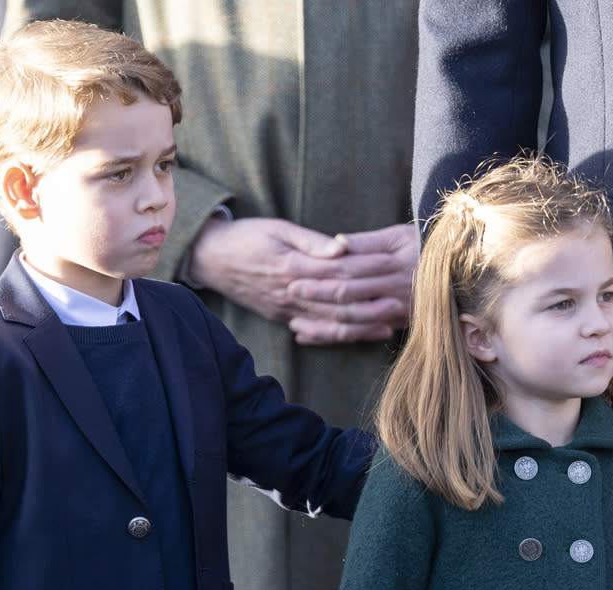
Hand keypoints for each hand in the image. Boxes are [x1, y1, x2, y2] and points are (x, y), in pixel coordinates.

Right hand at [188, 218, 418, 343]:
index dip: (368, 276)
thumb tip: (342, 247)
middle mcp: (292, 294)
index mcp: (293, 268)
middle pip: (339, 307)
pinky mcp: (283, 317)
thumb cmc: (247, 237)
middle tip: (401, 308)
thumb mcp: (277, 228)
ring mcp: (287, 310)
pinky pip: (314, 332)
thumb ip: (311, 240)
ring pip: (330, 324)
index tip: (393, 275)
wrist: (211, 259)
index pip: (338, 274)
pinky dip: (337, 336)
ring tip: (388, 327)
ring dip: (361, 328)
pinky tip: (358, 336)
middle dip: (372, 310)